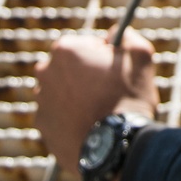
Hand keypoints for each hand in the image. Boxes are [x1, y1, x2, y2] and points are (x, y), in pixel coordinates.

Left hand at [34, 27, 158, 179]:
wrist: (116, 146)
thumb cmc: (128, 97)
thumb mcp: (140, 56)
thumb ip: (127, 37)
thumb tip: (119, 34)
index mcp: (66, 50)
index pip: (82, 44)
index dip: (100, 55)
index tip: (112, 69)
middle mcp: (46, 72)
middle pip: (67, 68)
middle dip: (84, 75)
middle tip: (106, 90)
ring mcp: (41, 100)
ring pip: (61, 92)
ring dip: (76, 97)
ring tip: (99, 111)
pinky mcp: (42, 126)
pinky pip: (58, 116)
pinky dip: (70, 119)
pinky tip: (90, 126)